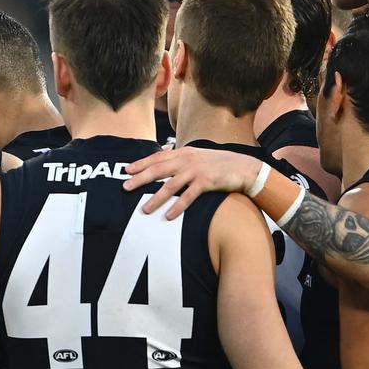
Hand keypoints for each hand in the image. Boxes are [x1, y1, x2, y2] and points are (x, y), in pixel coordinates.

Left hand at [123, 147, 261, 218]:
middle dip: (140, 179)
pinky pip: (188, 196)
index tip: (126, 170)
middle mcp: (187, 160)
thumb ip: (181, 158)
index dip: (141, 164)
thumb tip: (164, 159)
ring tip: (144, 209)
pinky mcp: (206, 182)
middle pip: (159, 170)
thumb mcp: (198, 156)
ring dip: (155, 198)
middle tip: (126, 187)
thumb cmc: (218, 163)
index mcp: (183, 152)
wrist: (242, 167)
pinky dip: (177, 206)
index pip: (157, 157)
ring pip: (170, 185)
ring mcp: (196, 171)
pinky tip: (168, 216)